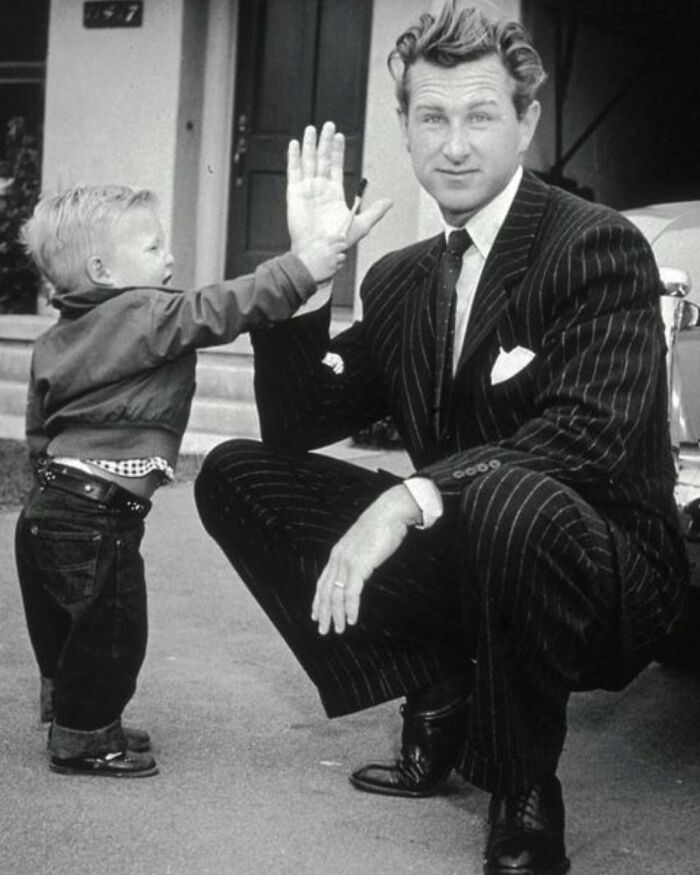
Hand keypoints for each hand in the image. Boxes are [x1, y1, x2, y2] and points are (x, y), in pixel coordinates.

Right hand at [287, 122, 392, 259]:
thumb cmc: (338, 242)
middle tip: (328, 125)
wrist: (319, 251)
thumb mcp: (361, 224)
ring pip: (309, 161)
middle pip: (322, 159)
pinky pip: (294, 172)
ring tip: (312, 128)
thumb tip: (390, 202)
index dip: (337, 150)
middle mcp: (320, 189)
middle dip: (325, 142)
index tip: (339, 136)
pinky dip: (294, 157)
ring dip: (310, 145)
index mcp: (334, 194)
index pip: (335, 166)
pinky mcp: (295, 194)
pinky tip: (295, 144)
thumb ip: (375, 211)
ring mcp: (307, 190)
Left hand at [311, 484, 421, 634]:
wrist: (390, 512)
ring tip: (338, 629)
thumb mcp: (365, 543)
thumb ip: (359, 556)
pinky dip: (350, 608)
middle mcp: (338, 558)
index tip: (316, 614)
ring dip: (336, 614)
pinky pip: (351, 592)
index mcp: (338, 553)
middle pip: (325, 591)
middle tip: (323, 630)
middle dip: (323, 612)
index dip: (318, 600)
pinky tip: (352, 619)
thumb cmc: (382, 526)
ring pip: (335, 594)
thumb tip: (362, 567)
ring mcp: (347, 561)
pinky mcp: (359, 564)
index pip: (323, 581)